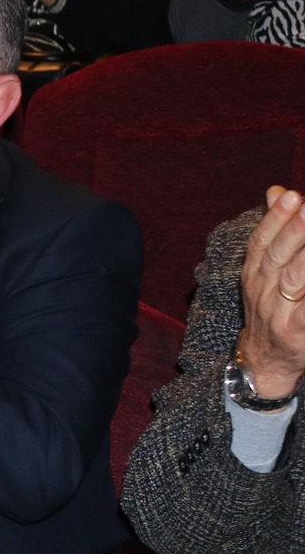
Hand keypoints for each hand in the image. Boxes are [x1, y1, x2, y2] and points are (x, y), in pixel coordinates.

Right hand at [235, 186, 304, 400]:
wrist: (265, 362)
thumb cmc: (271, 309)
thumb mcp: (264, 271)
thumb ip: (273, 231)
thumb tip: (277, 190)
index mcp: (254, 274)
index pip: (261, 241)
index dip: (274, 218)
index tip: (290, 194)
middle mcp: (262, 292)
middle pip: (276, 258)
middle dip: (293, 230)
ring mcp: (279, 314)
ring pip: (294, 282)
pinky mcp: (298, 334)